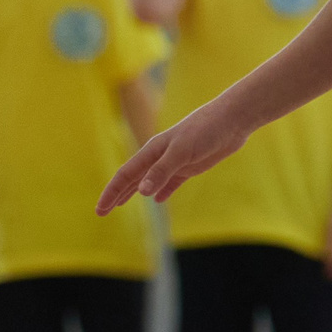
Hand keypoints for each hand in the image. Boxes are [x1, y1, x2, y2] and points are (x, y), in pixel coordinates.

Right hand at [97, 99, 251, 212]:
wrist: (232, 120)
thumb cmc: (205, 130)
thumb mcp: (182, 152)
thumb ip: (162, 171)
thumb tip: (142, 192)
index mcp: (152, 151)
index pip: (125, 175)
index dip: (111, 193)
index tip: (100, 210)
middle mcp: (159, 156)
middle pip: (132, 180)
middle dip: (116, 195)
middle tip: (101, 212)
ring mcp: (174, 162)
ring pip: (147, 181)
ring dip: (133, 193)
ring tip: (121, 205)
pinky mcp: (189, 166)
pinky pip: (170, 183)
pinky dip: (162, 192)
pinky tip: (158, 200)